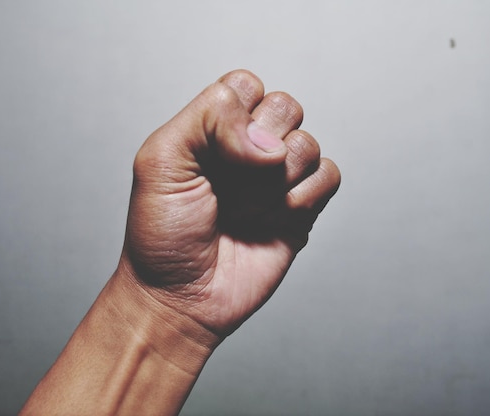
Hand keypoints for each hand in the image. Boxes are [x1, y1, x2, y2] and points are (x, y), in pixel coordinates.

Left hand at [119, 69, 340, 338]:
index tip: (214, 152)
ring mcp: (277, 179)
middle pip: (285, 107)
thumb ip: (208, 120)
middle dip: (260, 147)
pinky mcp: (302, 208)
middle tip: (231, 184)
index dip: (238, 114)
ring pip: (308, 143)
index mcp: (213, 129)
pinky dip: (307, 195)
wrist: (181, 298)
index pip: (246, 86)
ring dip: (278, 180)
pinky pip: (329, 176)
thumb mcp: (160, 161)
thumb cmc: (162, 235)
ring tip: (248, 209)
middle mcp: (248, 149)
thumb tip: (268, 140)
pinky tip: (278, 217)